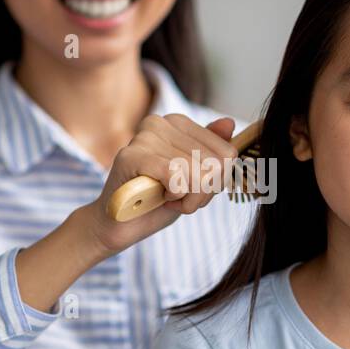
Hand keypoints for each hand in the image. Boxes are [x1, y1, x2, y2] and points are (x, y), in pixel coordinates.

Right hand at [77, 113, 237, 257]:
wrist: (119, 226)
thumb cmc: (158, 200)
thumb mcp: (196, 178)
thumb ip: (213, 152)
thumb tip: (230, 122)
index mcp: (178, 123)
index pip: (228, 153)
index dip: (216, 183)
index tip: (192, 190)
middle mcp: (160, 122)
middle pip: (216, 165)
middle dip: (202, 193)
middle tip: (176, 197)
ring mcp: (144, 136)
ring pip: (198, 173)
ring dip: (187, 199)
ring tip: (164, 198)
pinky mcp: (131, 156)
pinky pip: (177, 177)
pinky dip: (174, 196)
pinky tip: (157, 197)